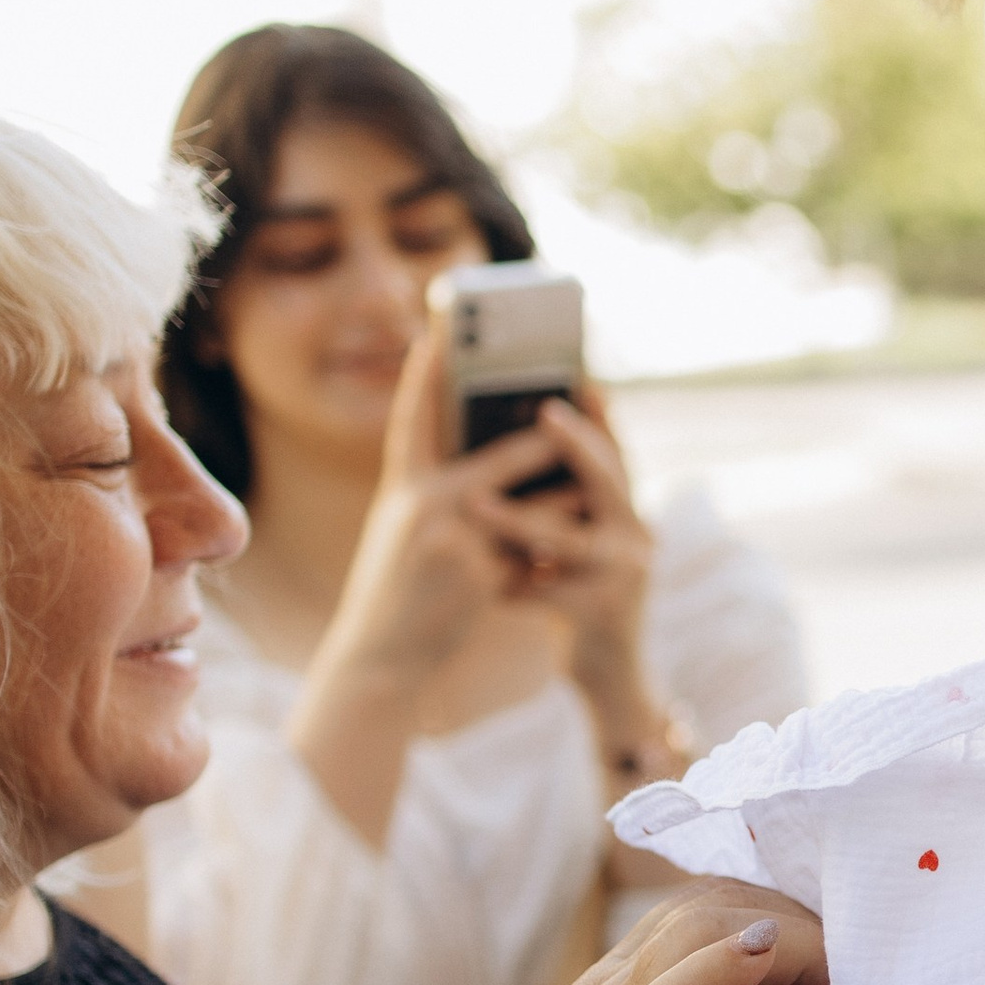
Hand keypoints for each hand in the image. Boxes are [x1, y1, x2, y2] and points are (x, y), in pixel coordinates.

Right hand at [287, 331, 585, 842]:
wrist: (381, 653)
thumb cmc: (395, 587)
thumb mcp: (404, 529)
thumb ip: (440, 491)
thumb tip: (496, 459)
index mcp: (402, 488)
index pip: (414, 417)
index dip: (427, 372)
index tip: (442, 331)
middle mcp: (423, 505)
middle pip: (501, 455)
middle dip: (548, 438)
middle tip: (581, 404)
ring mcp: (453, 540)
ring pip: (533, 504)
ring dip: (570, 495)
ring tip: (603, 479)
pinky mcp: (478, 575)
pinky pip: (536, 550)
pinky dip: (560, 546)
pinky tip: (587, 544)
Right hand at [479, 884, 828, 984]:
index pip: (706, 915)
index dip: (788, 919)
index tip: (860, 947)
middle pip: (707, 911)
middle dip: (798, 920)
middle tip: (873, 953)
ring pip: (691, 936)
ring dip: (784, 936)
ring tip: (853, 965)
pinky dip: (720, 969)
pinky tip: (772, 954)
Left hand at [500, 391, 658, 708]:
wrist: (608, 673)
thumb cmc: (578, 597)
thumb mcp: (576, 545)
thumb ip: (561, 505)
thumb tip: (514, 447)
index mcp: (625, 513)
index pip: (614, 452)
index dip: (600, 414)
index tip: (579, 375)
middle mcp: (635, 536)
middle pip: (608, 478)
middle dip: (575, 443)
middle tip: (542, 411)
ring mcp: (624, 575)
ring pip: (570, 538)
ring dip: (521, 521)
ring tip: (474, 504)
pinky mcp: (602, 613)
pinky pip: (550, 592)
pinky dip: (514, 586)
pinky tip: (485, 584)